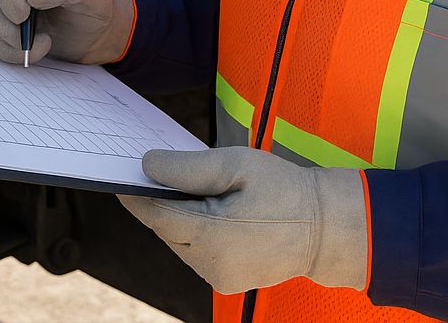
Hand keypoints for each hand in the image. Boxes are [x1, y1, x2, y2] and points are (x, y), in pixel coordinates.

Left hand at [118, 146, 367, 294]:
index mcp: (213, 235)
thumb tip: (147, 166)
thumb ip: (188, 167)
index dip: (137, 193)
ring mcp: (219, 279)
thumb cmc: (285, 189)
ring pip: (179, 242)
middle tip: (164, 172)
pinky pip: (197, 253)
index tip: (121, 175)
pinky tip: (212, 213)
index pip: (156, 213)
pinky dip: (197, 232)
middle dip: (163, 201)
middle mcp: (211, 265)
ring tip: (200, 192)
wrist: (326, 228)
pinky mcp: (227, 282)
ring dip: (180, 218)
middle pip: (165, 228)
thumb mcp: (237, 165)